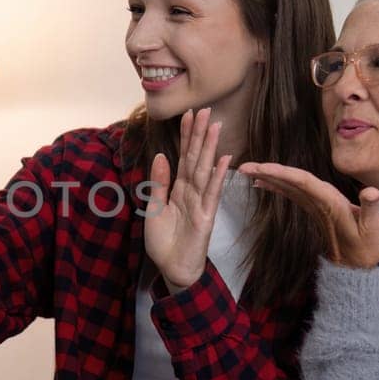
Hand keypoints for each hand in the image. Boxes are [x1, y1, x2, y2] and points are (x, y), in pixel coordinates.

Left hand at [144, 107, 232, 290]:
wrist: (173, 269)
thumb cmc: (164, 241)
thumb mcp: (154, 209)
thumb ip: (158, 183)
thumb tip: (161, 155)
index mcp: (178, 189)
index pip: (183, 157)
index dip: (186, 137)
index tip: (188, 115)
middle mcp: (191, 192)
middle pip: (196, 158)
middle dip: (200, 135)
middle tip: (206, 110)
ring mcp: (201, 203)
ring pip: (205, 170)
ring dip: (210, 148)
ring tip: (215, 126)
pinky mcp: (206, 216)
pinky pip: (212, 193)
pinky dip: (217, 176)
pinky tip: (224, 159)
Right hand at [238, 162, 378, 268]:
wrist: (364, 258)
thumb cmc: (368, 245)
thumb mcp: (373, 228)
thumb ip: (371, 209)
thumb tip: (372, 191)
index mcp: (331, 198)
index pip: (304, 180)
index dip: (282, 173)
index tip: (263, 168)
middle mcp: (322, 196)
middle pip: (292, 177)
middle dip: (269, 170)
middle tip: (244, 167)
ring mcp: (315, 202)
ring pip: (289, 184)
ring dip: (269, 176)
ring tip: (247, 171)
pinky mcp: (311, 209)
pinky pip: (290, 193)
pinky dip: (275, 187)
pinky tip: (261, 184)